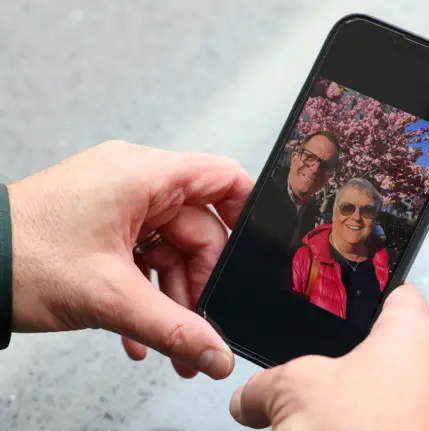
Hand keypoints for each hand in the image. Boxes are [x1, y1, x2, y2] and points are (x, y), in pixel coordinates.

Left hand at [7, 140, 253, 379]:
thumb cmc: (20, 258)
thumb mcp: (110, 297)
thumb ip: (174, 328)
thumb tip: (217, 353)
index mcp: (142, 175)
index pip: (220, 177)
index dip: (247, 212)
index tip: (257, 252)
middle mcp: (133, 182)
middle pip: (198, 229)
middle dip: (201, 284)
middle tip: (200, 327)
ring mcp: (118, 204)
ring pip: (171, 250)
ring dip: (173, 299)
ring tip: (170, 343)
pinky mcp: (103, 226)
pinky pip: (144, 257)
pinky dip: (147, 293)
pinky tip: (139, 332)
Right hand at [229, 283, 428, 430]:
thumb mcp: (293, 391)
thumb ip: (263, 385)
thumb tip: (248, 396)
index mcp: (412, 336)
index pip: (400, 291)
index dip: (371, 287)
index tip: (349, 293)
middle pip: (395, 340)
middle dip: (357, 348)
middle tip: (328, 353)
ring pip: (398, 384)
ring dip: (365, 390)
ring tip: (331, 400)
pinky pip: (399, 417)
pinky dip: (373, 419)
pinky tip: (342, 428)